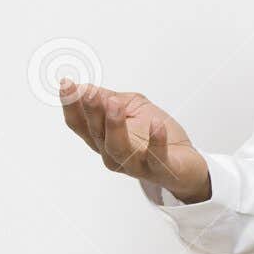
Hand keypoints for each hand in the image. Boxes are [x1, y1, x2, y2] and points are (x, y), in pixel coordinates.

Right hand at [58, 80, 210, 201]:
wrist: (187, 161)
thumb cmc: (156, 133)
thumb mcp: (130, 107)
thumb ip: (108, 98)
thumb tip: (83, 87)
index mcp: (103, 139)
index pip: (80, 124)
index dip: (71, 106)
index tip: (67, 84)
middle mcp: (114, 155)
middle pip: (97, 135)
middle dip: (92, 112)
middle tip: (90, 93)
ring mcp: (136, 165)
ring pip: (118, 149)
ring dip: (114, 126)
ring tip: (115, 104)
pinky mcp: (161, 170)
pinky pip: (156, 158)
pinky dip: (156, 141)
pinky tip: (156, 124)